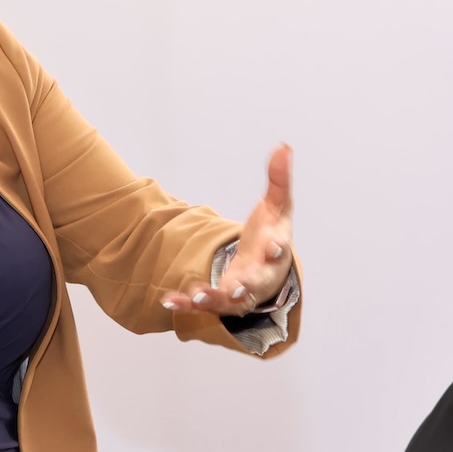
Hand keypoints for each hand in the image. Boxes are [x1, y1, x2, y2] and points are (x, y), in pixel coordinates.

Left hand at [162, 144, 293, 316]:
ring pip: (228, 302)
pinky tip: (169, 300)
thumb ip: (278, 180)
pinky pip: (204, 306)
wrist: (265, 269)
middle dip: (245, 286)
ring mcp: (240, 291)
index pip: (280, 250)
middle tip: (234, 288)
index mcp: (275, 252)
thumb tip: (283, 146)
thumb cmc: (271, 235)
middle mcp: (259, 276)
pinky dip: (187, 304)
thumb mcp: (277, 206)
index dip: (277, 248)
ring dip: (213, 298)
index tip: (273, 247)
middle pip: (255, 284)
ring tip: (197, 294)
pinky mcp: (220, 300)